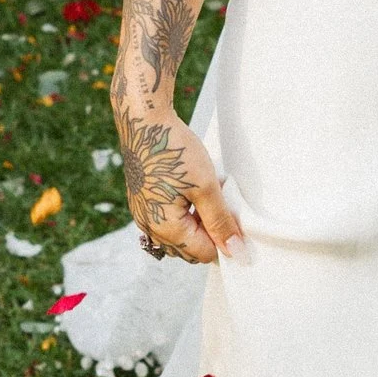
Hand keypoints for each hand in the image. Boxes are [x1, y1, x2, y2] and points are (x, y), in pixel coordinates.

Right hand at [123, 114, 241, 262]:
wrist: (144, 122)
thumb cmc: (174, 152)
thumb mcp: (206, 187)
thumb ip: (220, 221)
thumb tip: (235, 251)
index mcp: (166, 229)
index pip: (204, 254)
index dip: (224, 241)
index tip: (236, 220)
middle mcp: (150, 228)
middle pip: (189, 249)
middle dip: (209, 234)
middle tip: (221, 206)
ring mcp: (143, 216)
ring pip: (179, 236)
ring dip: (197, 224)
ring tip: (208, 196)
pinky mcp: (142, 203)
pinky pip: (168, 221)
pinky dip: (184, 214)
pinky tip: (192, 191)